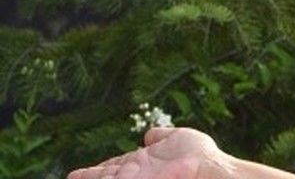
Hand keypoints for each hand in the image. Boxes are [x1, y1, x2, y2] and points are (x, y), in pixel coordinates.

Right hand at [67, 127, 233, 178]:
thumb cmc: (199, 156)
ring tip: (73, 178)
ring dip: (92, 178)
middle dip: (88, 177)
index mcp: (143, 163)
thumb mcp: (177, 139)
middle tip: (71, 177)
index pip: (114, 167)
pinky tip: (83, 177)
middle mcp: (136, 174)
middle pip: (105, 177)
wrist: (209, 169)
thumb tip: (149, 135)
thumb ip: (161, 137)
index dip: (97, 170)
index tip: (78, 173)